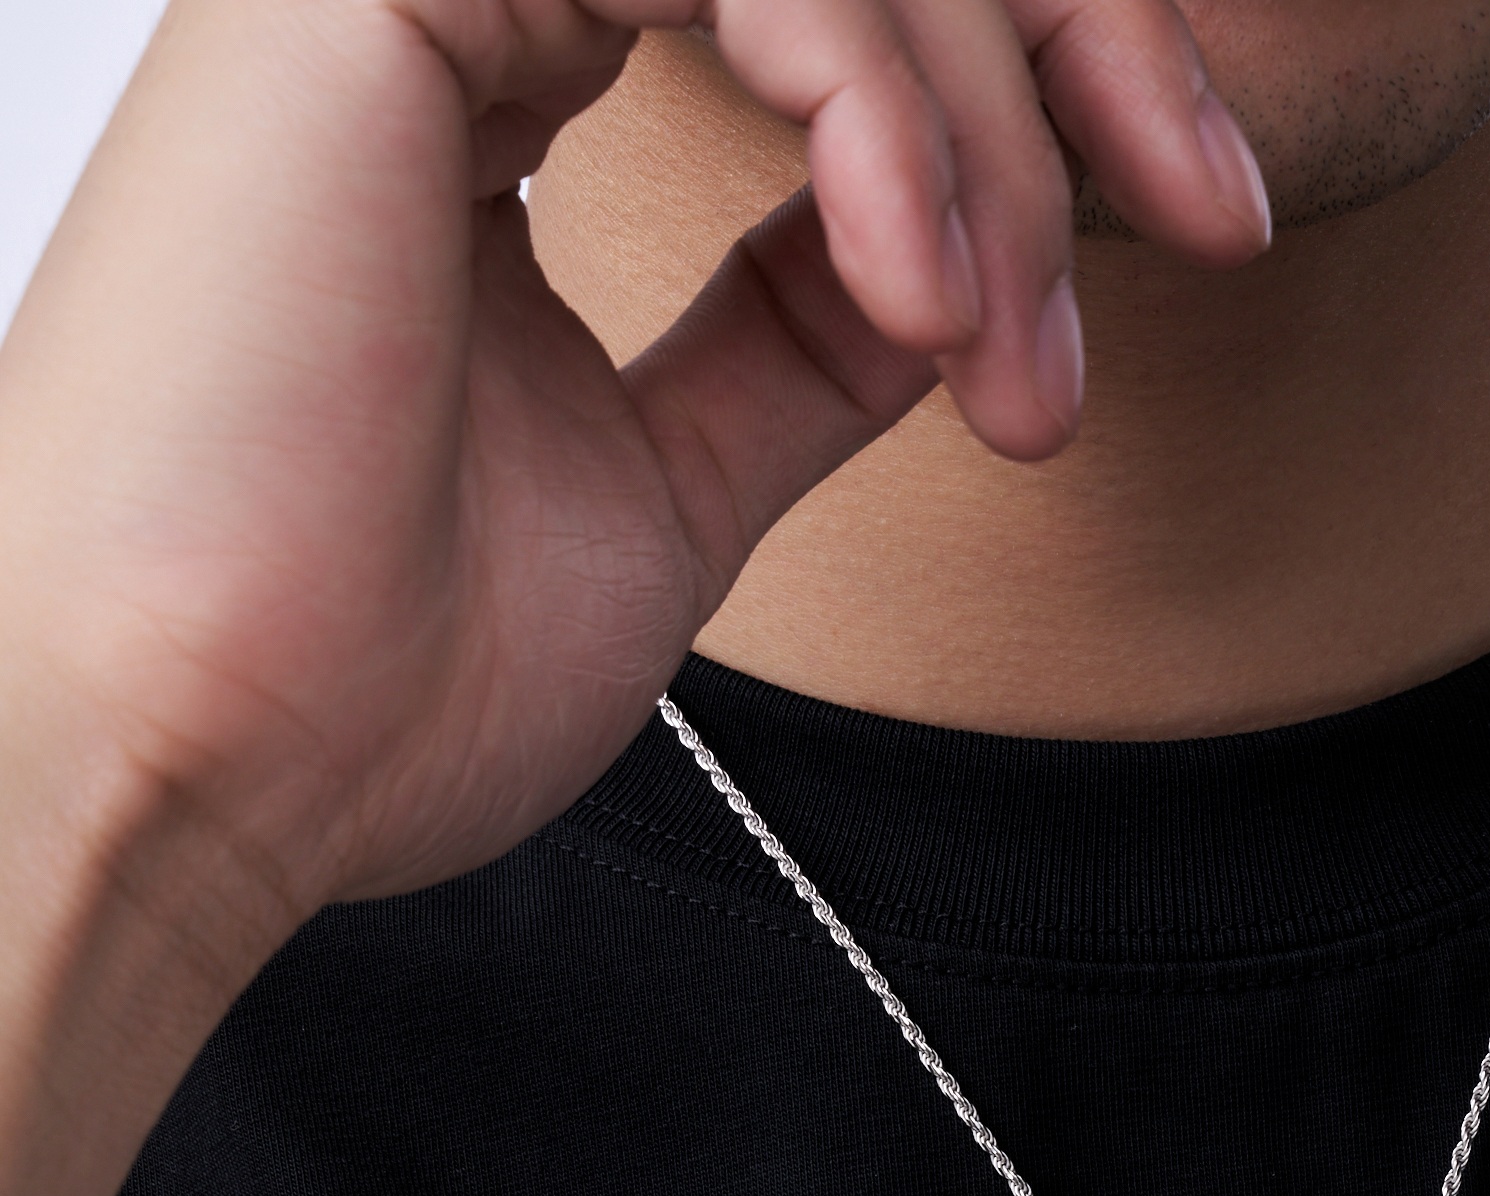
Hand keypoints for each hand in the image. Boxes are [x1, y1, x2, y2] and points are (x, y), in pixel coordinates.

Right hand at [0, 0, 1270, 924]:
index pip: (836, 9)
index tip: (1209, 224)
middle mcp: (471, 1)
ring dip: (988, 134)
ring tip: (1003, 360)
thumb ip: (800, 348)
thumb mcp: (673, 487)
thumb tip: (946, 273)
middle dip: (1086, 59)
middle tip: (1216, 223)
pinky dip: (876, 103)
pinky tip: (920, 284)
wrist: (205, 760)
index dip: (1049, 96)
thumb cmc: (380, 672)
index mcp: (504, 92)